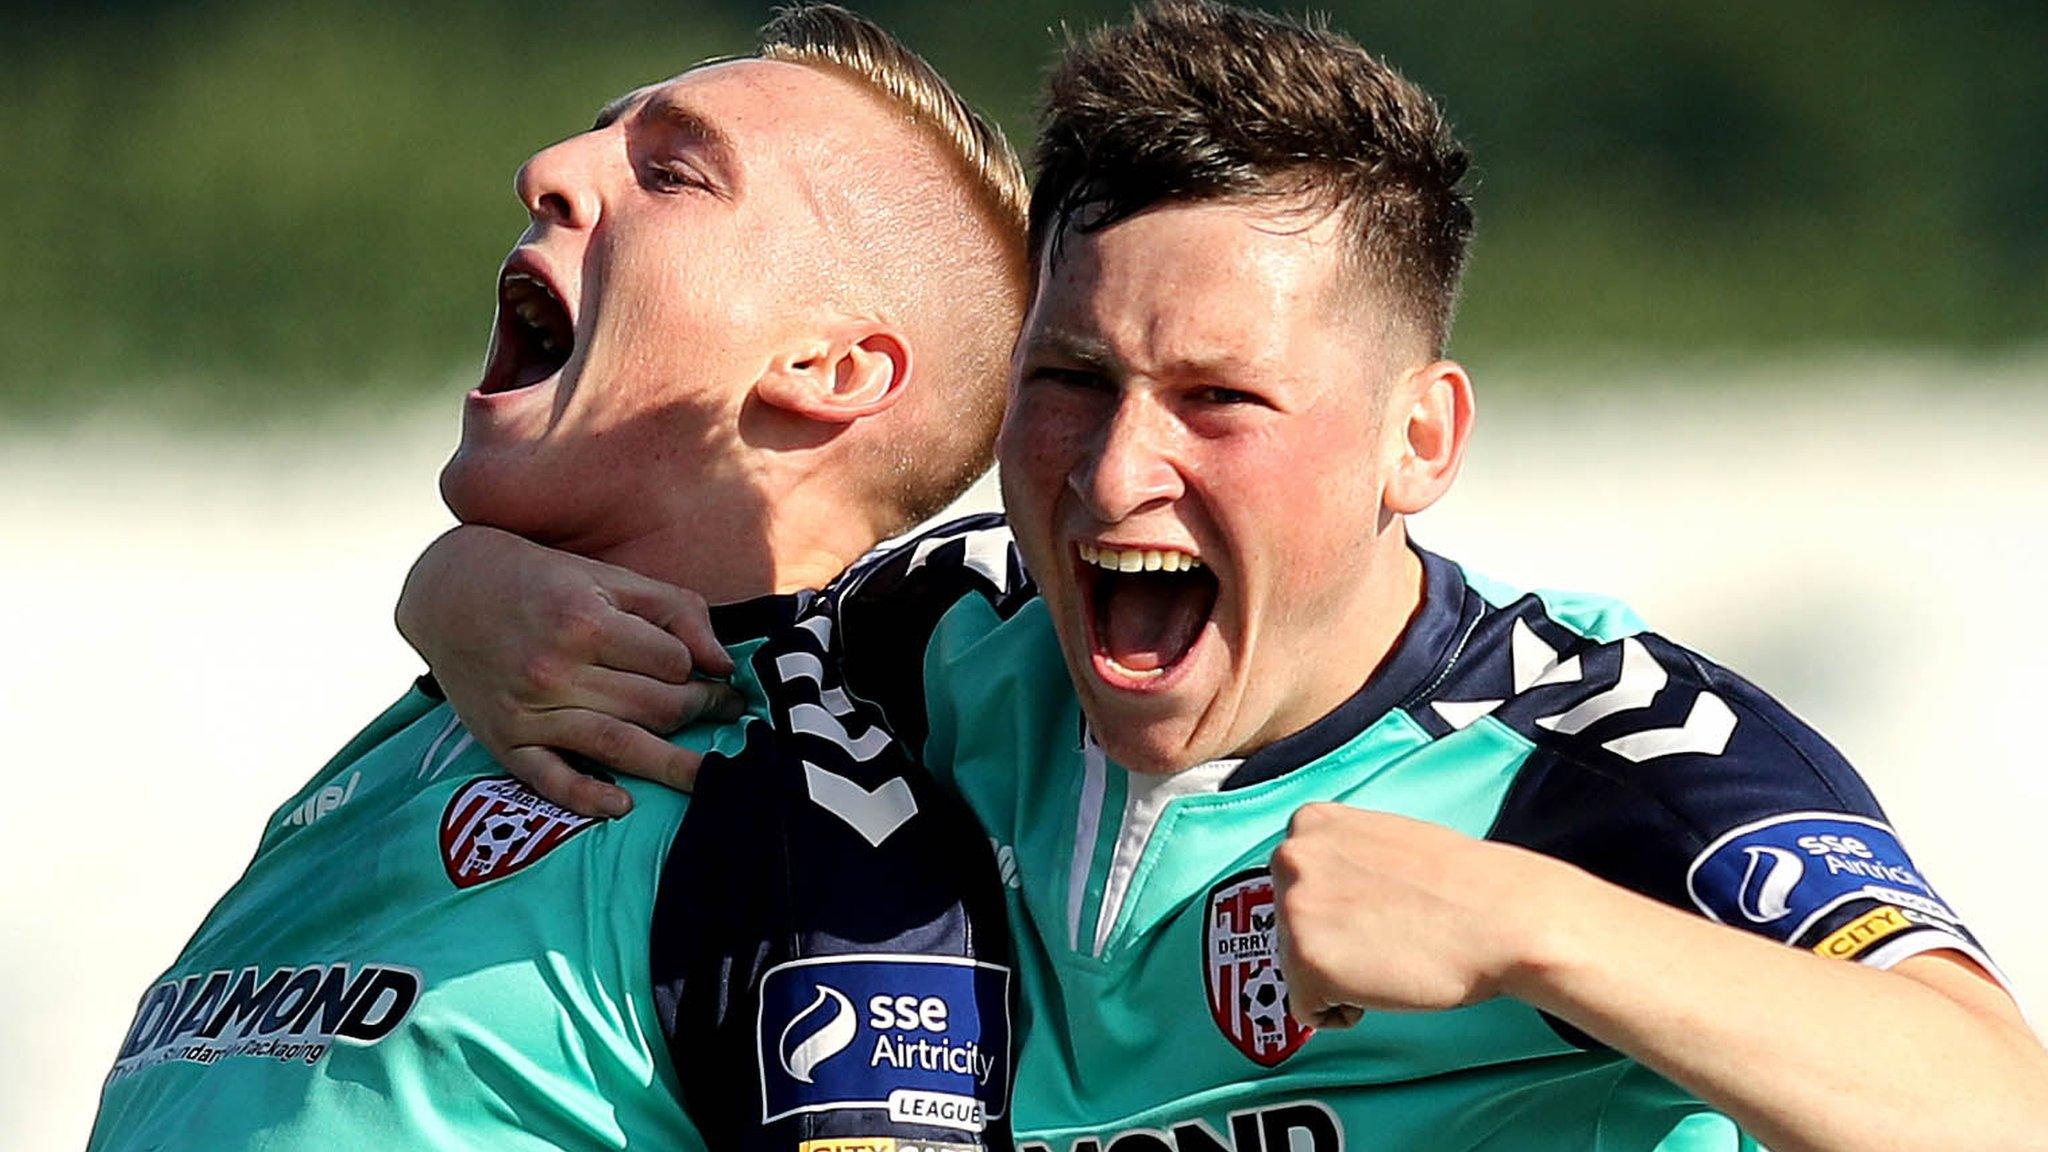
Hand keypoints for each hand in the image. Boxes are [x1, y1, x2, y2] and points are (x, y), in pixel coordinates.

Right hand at [395, 525, 740, 815]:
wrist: (447, 592)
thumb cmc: (539, 581)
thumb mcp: (607, 577)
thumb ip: (674, 611)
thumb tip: (723, 663)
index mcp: (582, 621)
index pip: (671, 662)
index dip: (698, 670)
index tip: (710, 676)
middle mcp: (554, 668)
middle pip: (653, 707)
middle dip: (699, 712)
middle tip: (724, 714)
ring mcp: (527, 709)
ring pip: (616, 745)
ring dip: (671, 766)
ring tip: (709, 778)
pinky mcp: (504, 741)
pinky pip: (550, 779)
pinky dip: (587, 798)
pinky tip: (623, 806)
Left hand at [1269, 804, 1567, 1026]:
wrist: (1501, 919)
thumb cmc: (1458, 884)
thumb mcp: (1382, 837)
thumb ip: (1340, 854)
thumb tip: (1322, 883)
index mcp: (1308, 823)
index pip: (1296, 882)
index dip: (1339, 906)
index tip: (1378, 908)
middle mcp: (1290, 859)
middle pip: (1289, 924)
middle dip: (1333, 938)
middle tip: (1389, 934)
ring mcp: (1293, 912)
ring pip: (1295, 965)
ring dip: (1339, 972)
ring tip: (1391, 954)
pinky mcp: (1305, 966)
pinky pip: (1307, 1008)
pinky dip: (1342, 1010)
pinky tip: (1383, 984)